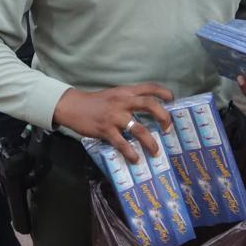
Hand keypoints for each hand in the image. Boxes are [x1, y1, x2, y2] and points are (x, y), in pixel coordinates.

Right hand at [52, 83, 173, 162]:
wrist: (73, 106)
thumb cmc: (95, 102)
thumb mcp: (114, 95)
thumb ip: (129, 99)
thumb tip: (148, 109)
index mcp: (126, 92)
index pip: (149, 87)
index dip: (163, 92)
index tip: (172, 99)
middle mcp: (122, 102)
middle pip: (149, 104)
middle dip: (163, 116)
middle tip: (168, 128)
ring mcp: (114, 116)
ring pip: (138, 129)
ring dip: (150, 142)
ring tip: (156, 151)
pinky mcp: (106, 130)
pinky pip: (122, 143)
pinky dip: (131, 152)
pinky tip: (135, 158)